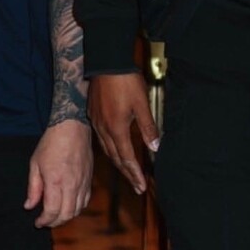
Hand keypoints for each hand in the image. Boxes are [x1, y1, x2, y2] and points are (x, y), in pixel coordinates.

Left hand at [25, 118, 93, 228]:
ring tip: (55, 216)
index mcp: (56, 181)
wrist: (72, 128)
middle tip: (45, 222)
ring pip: (78, 210)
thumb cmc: (51, 144)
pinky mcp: (89, 180)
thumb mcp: (35, 164)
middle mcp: (72, 185)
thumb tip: (29, 206)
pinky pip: (85, 201)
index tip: (37, 223)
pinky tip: (68, 207)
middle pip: (67, 214)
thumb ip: (33, 188)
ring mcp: (83, 183)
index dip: (44, 221)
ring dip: (66, 217)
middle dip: (55, 223)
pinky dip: (76, 209)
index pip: (52, 211)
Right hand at [88, 71, 158, 196]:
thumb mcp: (142, 104)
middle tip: (137, 186)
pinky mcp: (93, 115)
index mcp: (116, 128)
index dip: (135, 173)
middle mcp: (104, 129)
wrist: (105, 63)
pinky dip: (110, 149)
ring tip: (127, 172)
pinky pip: (101, 138)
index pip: (127, 157)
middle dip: (127, 173)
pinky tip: (114, 149)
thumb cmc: (126, 81)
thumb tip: (155, 147)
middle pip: (115, 157)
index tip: (141, 186)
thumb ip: (148, 127)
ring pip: (107, 149)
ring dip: (118, 162)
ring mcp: (96, 122)